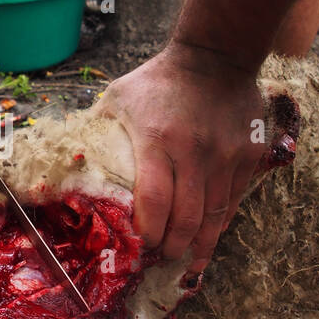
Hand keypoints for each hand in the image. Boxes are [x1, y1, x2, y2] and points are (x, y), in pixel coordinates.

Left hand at [100, 43, 265, 269]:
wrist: (216, 56)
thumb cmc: (159, 80)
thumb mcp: (119, 97)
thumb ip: (97, 129)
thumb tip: (70, 161)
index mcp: (158, 139)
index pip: (154, 202)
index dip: (147, 233)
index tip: (139, 247)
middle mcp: (195, 152)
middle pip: (186, 219)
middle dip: (172, 248)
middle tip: (160, 260)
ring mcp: (226, 157)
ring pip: (215, 217)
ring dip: (199, 246)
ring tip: (186, 263)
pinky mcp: (248, 157)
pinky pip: (234, 201)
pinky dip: (220, 224)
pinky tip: (208, 237)